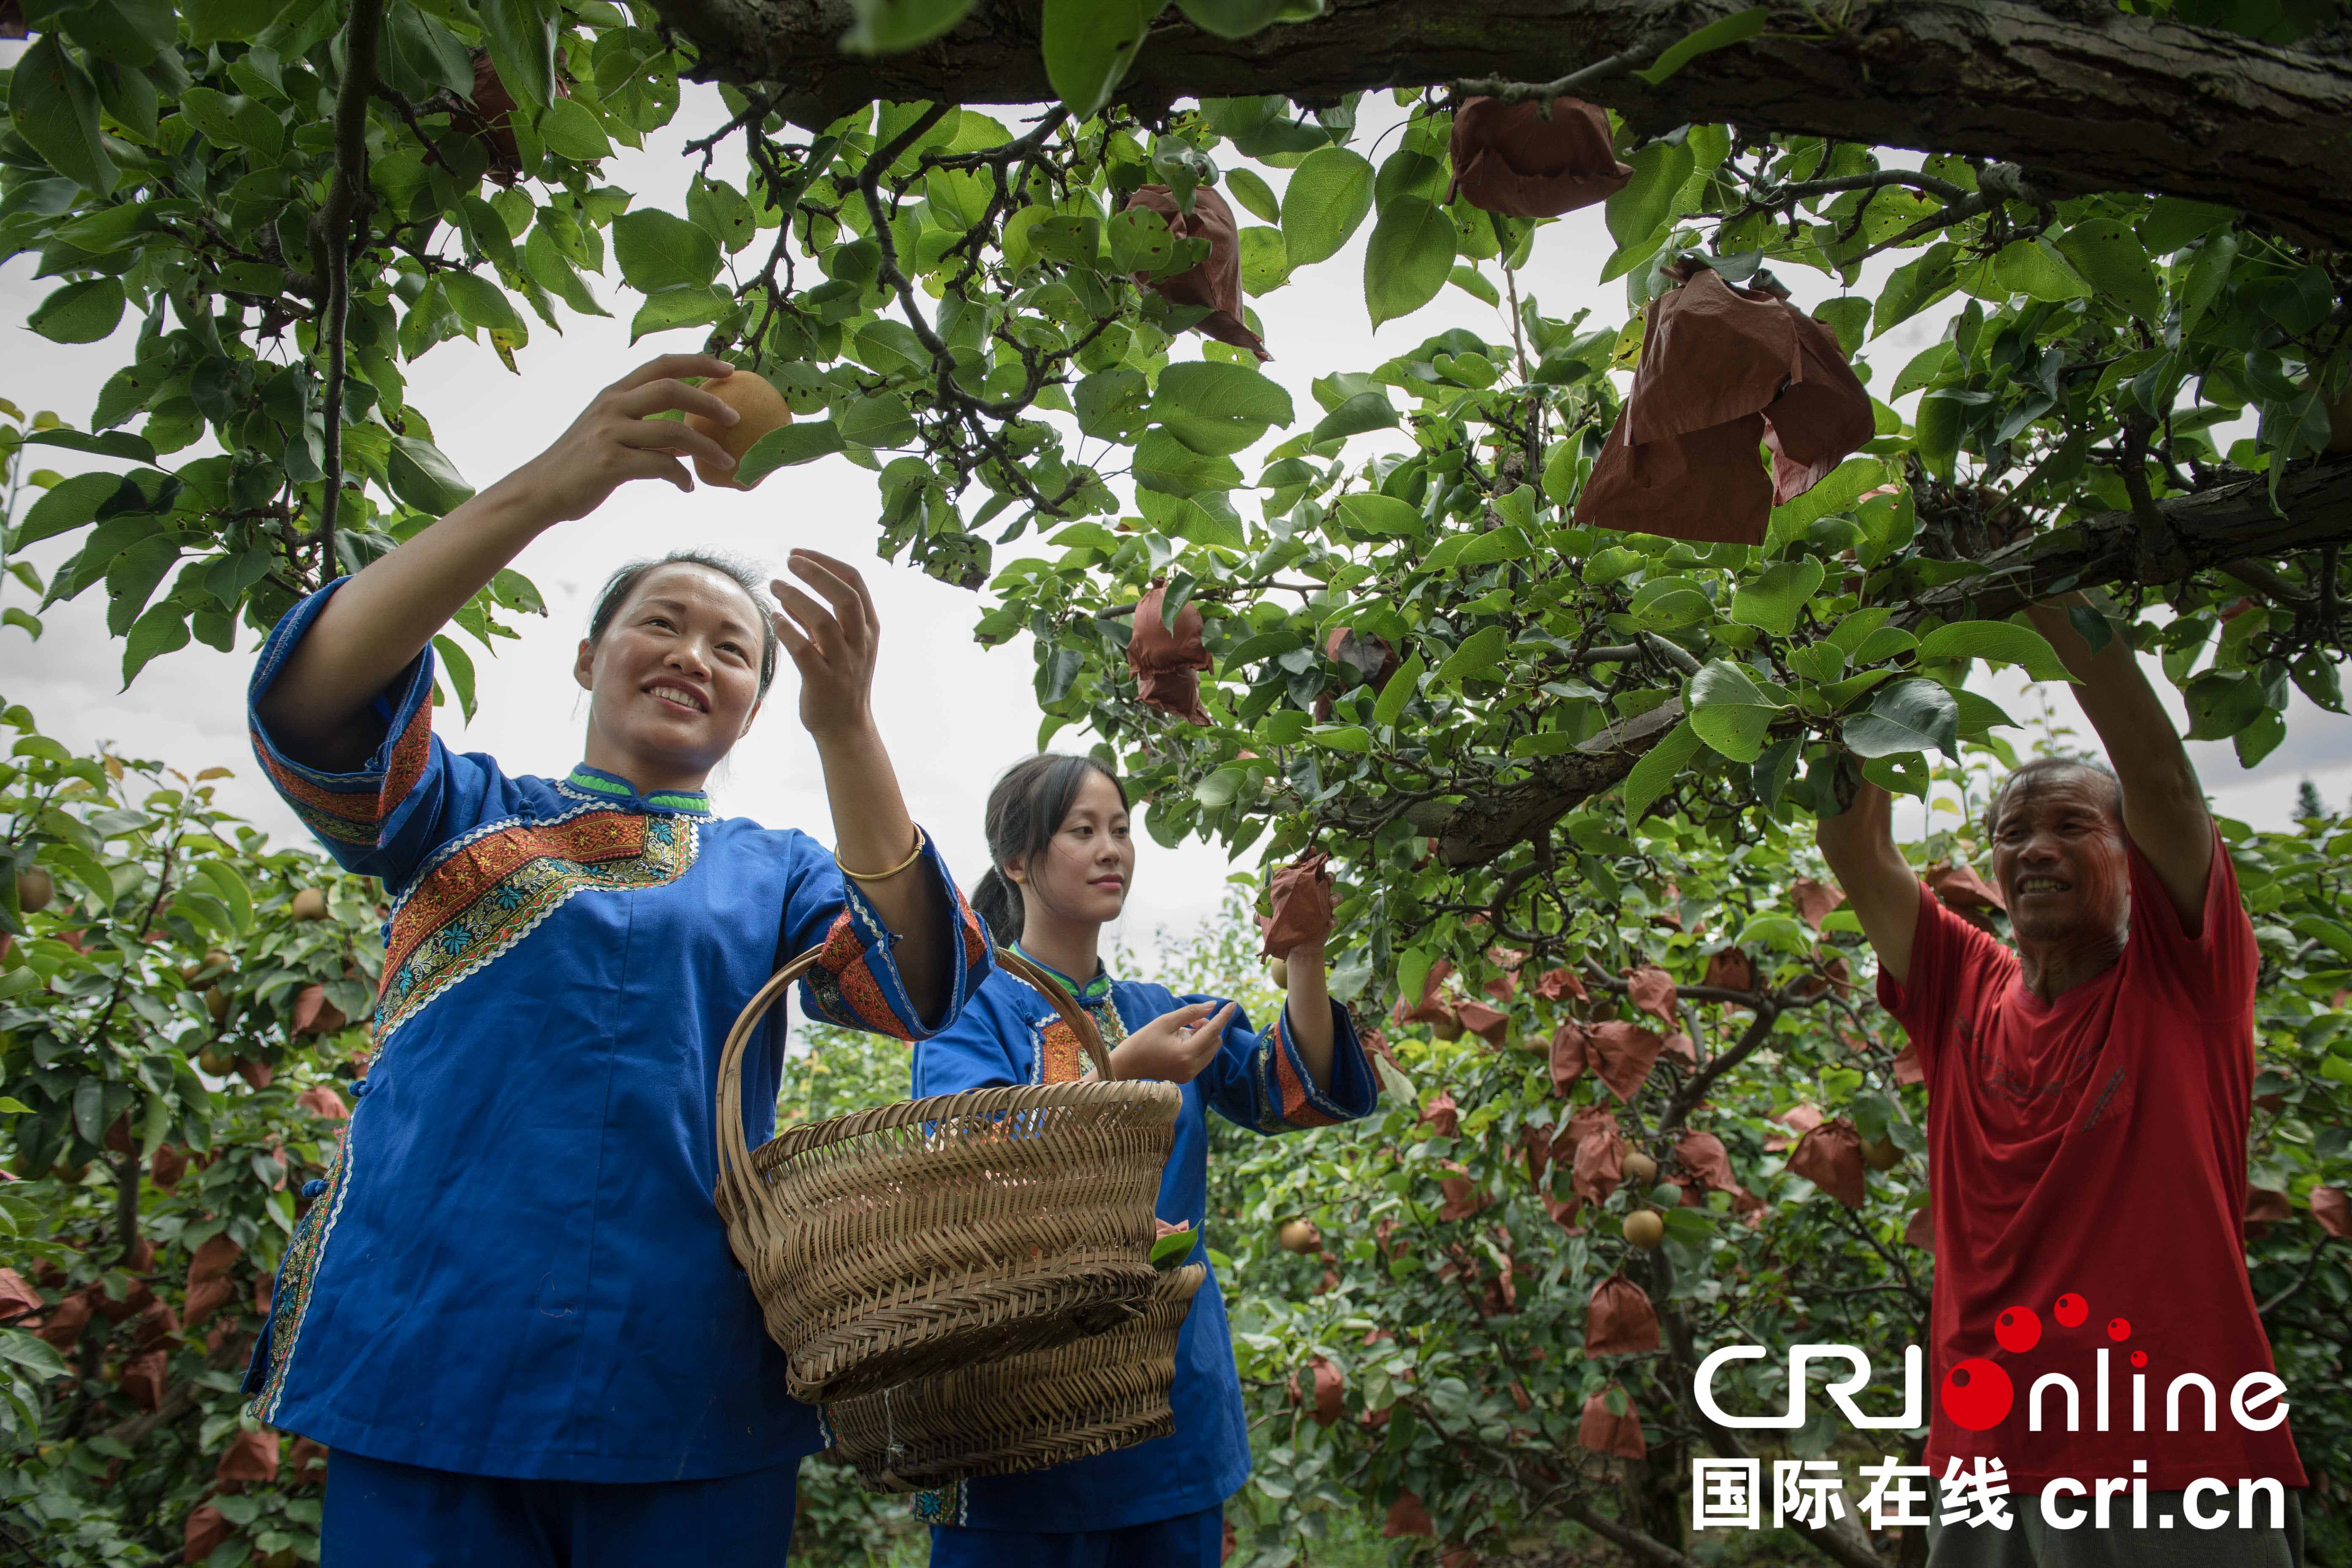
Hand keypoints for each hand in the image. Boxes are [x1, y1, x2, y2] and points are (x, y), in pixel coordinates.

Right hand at [498, 354, 744, 525]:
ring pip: (672, 432)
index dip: (698, 361)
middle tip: (735, 418)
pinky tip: (687, 486)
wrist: (539, 490)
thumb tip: (688, 441)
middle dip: (709, 401)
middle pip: (671, 390)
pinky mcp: (609, 463)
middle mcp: (612, 406)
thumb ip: (643, 428)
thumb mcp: (609, 433)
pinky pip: (660, 466)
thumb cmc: (580, 464)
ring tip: (726, 461)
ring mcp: (609, 433)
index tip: (729, 368)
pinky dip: (681, 477)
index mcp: (614, 393)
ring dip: (706, 447)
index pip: (661, 364)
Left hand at [772, 549, 880, 744]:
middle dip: (816, 573)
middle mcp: (860, 643)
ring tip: (774, 585)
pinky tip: (774, 619)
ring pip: (824, 621)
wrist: (846, 728)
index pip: (855, 582)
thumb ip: (819, 619)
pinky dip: (787, 631)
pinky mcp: (823, 683)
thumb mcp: (840, 645)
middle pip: (845, 596)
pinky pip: (804, 651)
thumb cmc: (839, 682)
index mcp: (869, 628)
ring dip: (796, 598)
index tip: (799, 553)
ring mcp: (844, 663)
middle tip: (789, 560)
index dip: (826, 562)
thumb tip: (792, 592)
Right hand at [1107, 1000, 1234, 1084]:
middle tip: (1190, 1020)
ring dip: (1203, 1036)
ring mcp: (1190, 1075)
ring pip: (1210, 1050)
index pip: (1213, 1031)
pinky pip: (1202, 1058)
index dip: (1223, 1016)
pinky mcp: (1187, 1077)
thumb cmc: (1142, 1040)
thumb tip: (1213, 1006)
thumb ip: (1191, 1013)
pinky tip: (1181, 1040)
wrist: (1126, 1066)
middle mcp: (1192, 1067)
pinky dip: (1198, 1046)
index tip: (1233, 1004)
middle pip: (1215, 1041)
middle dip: (1208, 1027)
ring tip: (1183, 1029)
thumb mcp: (1165, 1021)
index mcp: (1186, 1054)